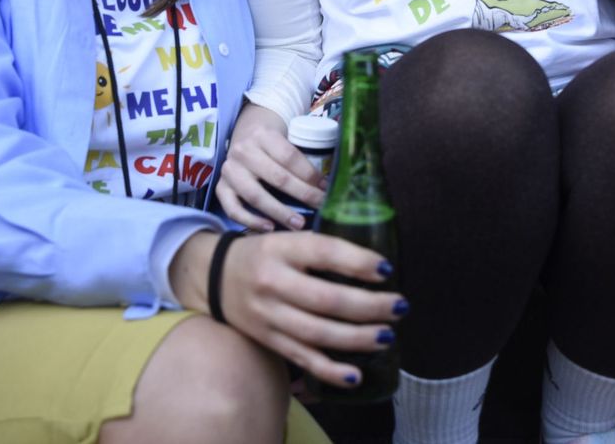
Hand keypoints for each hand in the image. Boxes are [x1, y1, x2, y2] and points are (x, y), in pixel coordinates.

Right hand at [171, 230, 403, 388]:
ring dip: (357, 338)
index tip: (386, 269)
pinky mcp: (268, 340)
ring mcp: (269, 315)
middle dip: (368, 306)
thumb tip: (376, 265)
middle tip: (400, 306)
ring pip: (317, 333)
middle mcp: (273, 282)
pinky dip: (330, 371)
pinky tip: (355, 375)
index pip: (323, 252)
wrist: (214, 277)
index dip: (357, 261)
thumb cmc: (265, 255)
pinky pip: (302, 358)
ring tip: (387, 335)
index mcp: (281, 248)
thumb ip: (323, 250)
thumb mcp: (288, 240)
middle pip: (325, 299)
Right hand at [216, 103, 326, 230]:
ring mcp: (230, 170)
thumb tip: (326, 185)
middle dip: (302, 194)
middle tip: (320, 208)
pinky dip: (250, 220)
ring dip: (279, 212)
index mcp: (263, 135)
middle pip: (277, 177)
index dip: (310, 175)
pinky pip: (233, 209)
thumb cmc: (272, 142)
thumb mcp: (285, 139)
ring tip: (298, 224)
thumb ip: (300, 158)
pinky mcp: (220, 187)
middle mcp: (243, 151)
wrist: (244, 134)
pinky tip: (269, 228)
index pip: (290, 157)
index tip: (326, 189)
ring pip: (255, 196)